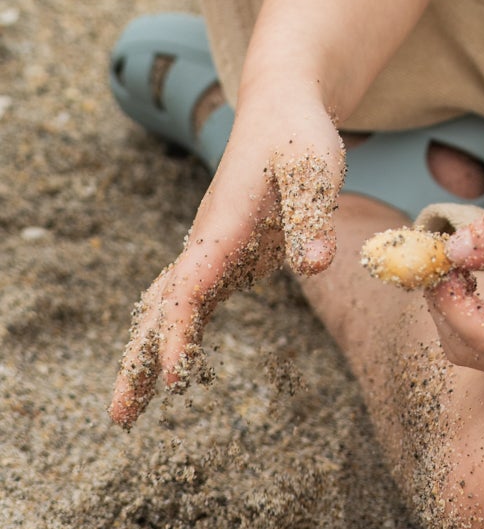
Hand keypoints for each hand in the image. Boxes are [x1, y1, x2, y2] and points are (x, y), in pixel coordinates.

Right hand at [109, 95, 343, 426]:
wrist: (280, 111)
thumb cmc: (298, 136)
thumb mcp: (317, 166)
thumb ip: (314, 216)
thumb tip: (314, 265)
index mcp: (224, 222)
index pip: (192, 285)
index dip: (180, 331)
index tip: (175, 377)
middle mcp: (208, 240)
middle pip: (163, 306)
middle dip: (142, 359)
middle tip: (120, 417)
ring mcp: (213, 251)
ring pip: (170, 308)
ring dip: (149, 354)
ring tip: (127, 412)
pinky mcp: (226, 257)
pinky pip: (193, 302)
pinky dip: (178, 336)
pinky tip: (170, 373)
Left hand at [424, 182, 483, 380]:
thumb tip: (448, 250)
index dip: (448, 301)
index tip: (433, 258)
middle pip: (471, 352)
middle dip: (444, 305)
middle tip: (434, 255)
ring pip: (474, 350)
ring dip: (452, 307)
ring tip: (454, 259)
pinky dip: (469, 309)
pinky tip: (470, 273)